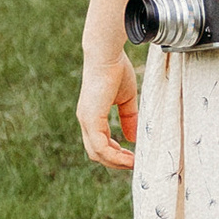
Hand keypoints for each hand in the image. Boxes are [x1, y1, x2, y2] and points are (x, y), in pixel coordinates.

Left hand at [79, 36, 139, 171]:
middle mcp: (85, 120)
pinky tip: (129, 158)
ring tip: (133, 163)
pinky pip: (101, 147)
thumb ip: (128, 118)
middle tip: (133, 163)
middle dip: (115, 161)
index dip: (115, 153)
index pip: (99, 143)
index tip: (132, 156)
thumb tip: (132, 138)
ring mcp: (86, 120)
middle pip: (96, 152)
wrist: (107, 55)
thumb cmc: (116, 70)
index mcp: (92, 115)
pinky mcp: (91, 119)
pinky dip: (115, 156)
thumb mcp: (126, 99)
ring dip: (116, 162)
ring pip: (97, 153)